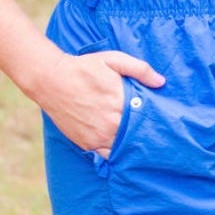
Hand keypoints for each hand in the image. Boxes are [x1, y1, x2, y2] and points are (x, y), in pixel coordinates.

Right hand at [40, 49, 163, 154]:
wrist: (52, 80)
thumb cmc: (84, 68)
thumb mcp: (113, 60)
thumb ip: (140, 69)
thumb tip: (161, 82)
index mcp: (120, 101)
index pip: (146, 117)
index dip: (154, 118)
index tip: (163, 119)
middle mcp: (111, 122)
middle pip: (137, 134)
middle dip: (146, 133)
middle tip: (158, 134)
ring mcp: (98, 136)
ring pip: (124, 147)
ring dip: (132, 145)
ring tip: (142, 143)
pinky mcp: (87, 143)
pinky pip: (107, 154)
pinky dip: (116, 152)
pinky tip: (122, 147)